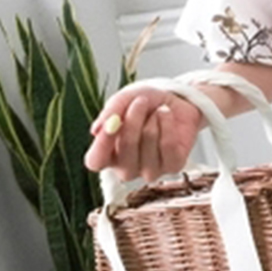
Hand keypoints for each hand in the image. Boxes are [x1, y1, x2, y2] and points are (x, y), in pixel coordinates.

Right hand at [84, 87, 203, 182]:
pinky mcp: (173, 167)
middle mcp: (126, 168)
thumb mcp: (124, 99)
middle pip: (125, 150)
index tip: (111, 122)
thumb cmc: (144, 105)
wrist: (176, 102)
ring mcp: (150, 171)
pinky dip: (167, 125)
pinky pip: (168, 146)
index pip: (96, 161)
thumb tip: (97, 129)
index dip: (102, 143)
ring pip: (148, 146)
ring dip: (153, 121)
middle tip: (141, 101)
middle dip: (133, 121)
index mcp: (107, 155)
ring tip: (157, 110)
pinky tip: (167, 115)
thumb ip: (110, 112)